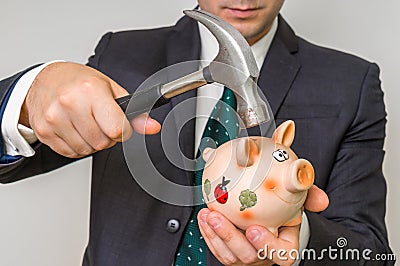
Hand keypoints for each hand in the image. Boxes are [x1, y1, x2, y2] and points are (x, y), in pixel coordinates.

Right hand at [20, 62, 160, 157]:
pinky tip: (75, 129)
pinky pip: (71, 153)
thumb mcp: (111, 90)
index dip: (123, 131)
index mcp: (90, 90)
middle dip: (107, 137)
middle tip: (101, 121)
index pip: (116, 129)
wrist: (45, 79)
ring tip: (87, 123)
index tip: (120, 125)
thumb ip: (134, 112)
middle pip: (102, 142)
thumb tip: (153, 127)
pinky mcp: (44, 132)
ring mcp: (54, 119)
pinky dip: (77, 146)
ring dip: (92, 142)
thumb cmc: (79, 82)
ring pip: (87, 150)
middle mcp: (70, 103)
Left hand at [198, 185, 328, 264]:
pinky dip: (208, 233)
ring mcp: (247, 256)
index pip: (283, 255)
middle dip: (230, 238)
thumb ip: (307, 195)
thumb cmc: (283, 206)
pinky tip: (203, 217)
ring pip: (230, 255)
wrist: (267, 209)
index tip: (254, 229)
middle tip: (217, 218)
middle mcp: (265, 254)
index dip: (268, 246)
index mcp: (284, 243)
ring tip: (207, 215)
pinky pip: (218, 249)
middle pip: (249, 256)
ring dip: (215, 235)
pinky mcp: (231, 253)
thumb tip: (321, 200)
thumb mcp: (296, 198)